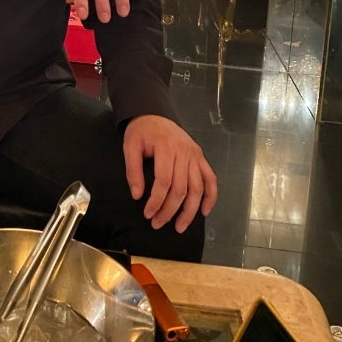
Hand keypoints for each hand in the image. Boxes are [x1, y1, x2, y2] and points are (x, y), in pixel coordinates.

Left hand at [123, 115, 216, 232]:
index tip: (148, 214)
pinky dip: (210, 196)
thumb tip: (137, 196)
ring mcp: (196, 155)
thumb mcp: (130, 146)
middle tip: (157, 224)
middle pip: (181, 188)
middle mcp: (185, 152)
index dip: (156, 201)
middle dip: (170, 210)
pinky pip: (210, 179)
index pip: (164, 181)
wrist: (153, 114)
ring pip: (197, 188)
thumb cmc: (141, 131)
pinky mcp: (201, 157)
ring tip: (180, 227)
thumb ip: (133, 171)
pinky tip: (204, 211)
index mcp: (167, 147)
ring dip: (190, 211)